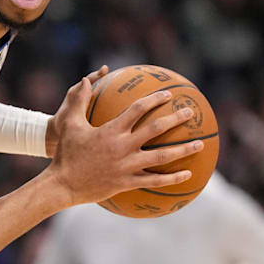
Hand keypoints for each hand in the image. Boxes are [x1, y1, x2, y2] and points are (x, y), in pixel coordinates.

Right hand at [45, 76, 202, 207]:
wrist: (63, 184)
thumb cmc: (66, 153)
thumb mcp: (70, 124)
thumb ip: (79, 101)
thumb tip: (86, 79)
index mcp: (111, 131)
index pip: (137, 110)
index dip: (154, 100)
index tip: (168, 95)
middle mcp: (123, 147)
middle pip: (156, 130)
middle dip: (175, 119)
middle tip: (190, 113)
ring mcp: (127, 166)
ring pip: (162, 157)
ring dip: (183, 150)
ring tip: (200, 144)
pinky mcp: (128, 183)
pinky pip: (155, 180)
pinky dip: (172, 178)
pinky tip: (187, 175)